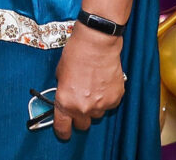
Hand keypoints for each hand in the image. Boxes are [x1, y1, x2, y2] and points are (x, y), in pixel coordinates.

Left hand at [52, 24, 124, 140]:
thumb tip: (67, 97)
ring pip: (97, 114)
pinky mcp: (115, 99)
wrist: (97, 43)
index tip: (63, 132)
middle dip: (80, 116)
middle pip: (82, 125)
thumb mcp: (60, 73)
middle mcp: (83, 107)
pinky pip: (109, 105)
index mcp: (66, 102)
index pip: (63, 128)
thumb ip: (63, 90)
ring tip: (92, 87)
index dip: (62, 131)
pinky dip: (106, 98)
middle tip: (79, 102)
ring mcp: (101, 105)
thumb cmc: (76, 53)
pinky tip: (102, 83)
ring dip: (93, 106)